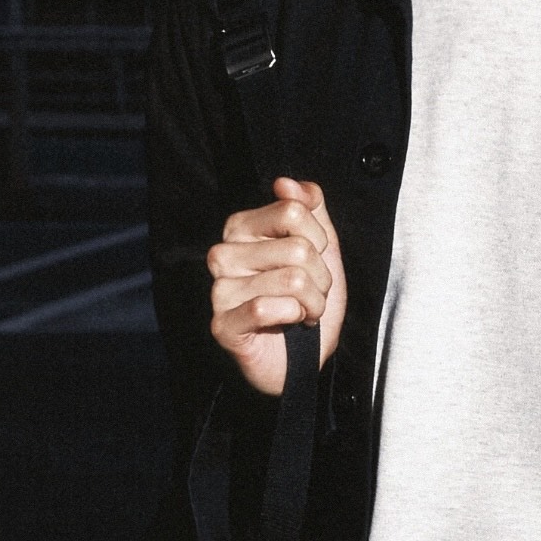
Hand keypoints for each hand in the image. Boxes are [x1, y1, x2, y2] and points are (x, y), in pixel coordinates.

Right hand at [208, 177, 347, 395]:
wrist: (305, 357)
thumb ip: (309, 208)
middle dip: (320, 277)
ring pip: (291, 279)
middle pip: (297, 247)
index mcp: (242, 229)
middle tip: (309, 293)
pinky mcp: (222, 325)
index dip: (319, 240)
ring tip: (302, 311)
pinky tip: (289, 324)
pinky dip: (293, 317)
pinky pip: (268, 307)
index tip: (315, 260)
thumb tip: (287, 183)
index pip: (292, 211)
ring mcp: (220, 290)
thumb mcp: (320, 248)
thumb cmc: (307, 300)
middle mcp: (224, 254)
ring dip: (312, 301)